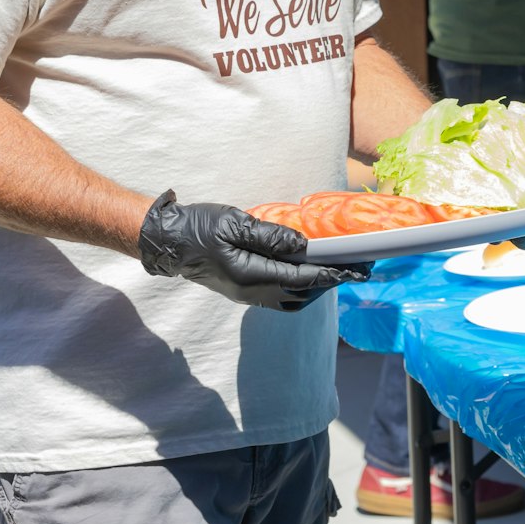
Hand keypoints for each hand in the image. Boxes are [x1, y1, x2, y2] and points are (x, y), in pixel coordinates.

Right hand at [138, 191, 368, 311]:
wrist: (168, 242)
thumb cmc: (199, 227)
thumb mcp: (235, 223)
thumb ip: (271, 235)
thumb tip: (304, 245)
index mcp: (250, 275)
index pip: (302, 278)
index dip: (333, 274)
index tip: (357, 270)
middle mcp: (251, 292)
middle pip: (302, 293)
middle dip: (331, 282)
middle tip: (356, 268)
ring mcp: (246, 295)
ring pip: (292, 300)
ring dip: (317, 288)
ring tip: (337, 271)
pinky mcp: (242, 292)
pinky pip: (280, 298)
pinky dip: (300, 289)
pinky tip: (307, 274)